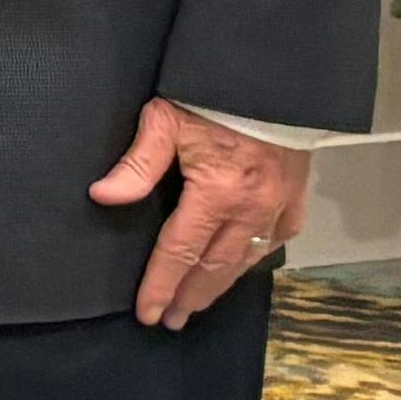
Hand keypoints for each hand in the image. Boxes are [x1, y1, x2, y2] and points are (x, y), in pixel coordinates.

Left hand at [92, 99, 309, 328]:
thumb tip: (104, 196)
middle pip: (214, 266)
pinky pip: (276, 240)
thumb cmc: (215, 96)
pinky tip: (239, 269)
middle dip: (189, 296)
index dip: (161, 285)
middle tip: (170, 321)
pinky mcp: (297, 197)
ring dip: (219, 285)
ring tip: (196, 305)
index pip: (180, 252)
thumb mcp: (166, 119)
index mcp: (218, 193)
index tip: (147, 313)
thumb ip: (137, 164)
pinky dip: (253, 260)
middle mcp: (252, 208)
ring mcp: (279, 206)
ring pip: (246, 260)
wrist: (276, 79)